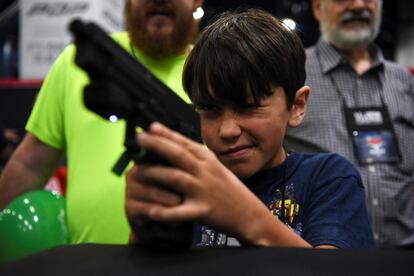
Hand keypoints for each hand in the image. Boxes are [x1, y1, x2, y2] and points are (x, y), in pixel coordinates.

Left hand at [125, 122, 267, 238]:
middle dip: (157, 145)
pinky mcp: (203, 211)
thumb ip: (195, 156)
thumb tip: (172, 143)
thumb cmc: (228, 189)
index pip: (184, 142)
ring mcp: (204, 191)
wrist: (248, 213)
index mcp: (208, 159)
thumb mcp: (214, 166)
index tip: (149, 127)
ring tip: (137, 172)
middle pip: (178, 155)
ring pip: (176, 178)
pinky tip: (151, 210)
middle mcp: (205, 172)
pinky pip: (181, 212)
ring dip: (155, 174)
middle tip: (140, 138)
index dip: (166, 134)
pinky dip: (165, 212)